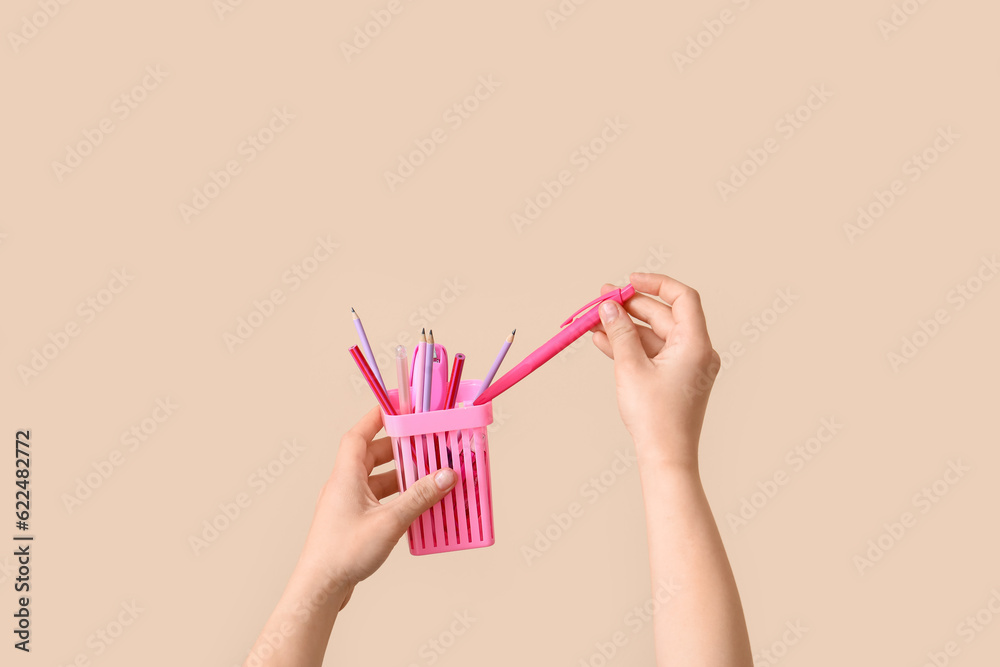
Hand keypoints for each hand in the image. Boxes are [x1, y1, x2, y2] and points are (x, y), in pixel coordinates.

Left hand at [295, 407, 457, 607]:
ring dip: (400, 475)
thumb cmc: (344, 553)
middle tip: (423, 444)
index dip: (377, 417)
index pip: (358, 434)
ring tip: (426, 474)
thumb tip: (445, 476)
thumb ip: (419, 496)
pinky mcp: (352, 522)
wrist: (320, 589)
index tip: (398, 407)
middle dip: (398, 448)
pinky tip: (414, 505)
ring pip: (376, 479)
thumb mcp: (389, 521)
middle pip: (371, 454)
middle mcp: (344, 485)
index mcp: (346, 476)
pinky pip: (377, 499)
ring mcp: (347, 505)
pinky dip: (396, 497)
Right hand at [591, 273, 720, 469]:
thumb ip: (619, 332)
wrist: (666, 458)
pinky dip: (630, 346)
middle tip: (600, 299)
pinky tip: (602, 341)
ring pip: (653, 335)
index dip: (655, 284)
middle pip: (663, 316)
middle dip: (630, 307)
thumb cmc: (654, 417)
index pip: (682, 298)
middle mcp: (696, 351)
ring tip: (593, 321)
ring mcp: (686, 366)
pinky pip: (651, 353)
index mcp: (695, 344)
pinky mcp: (674, 380)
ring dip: (624, 327)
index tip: (628, 281)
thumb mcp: (630, 368)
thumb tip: (609, 306)